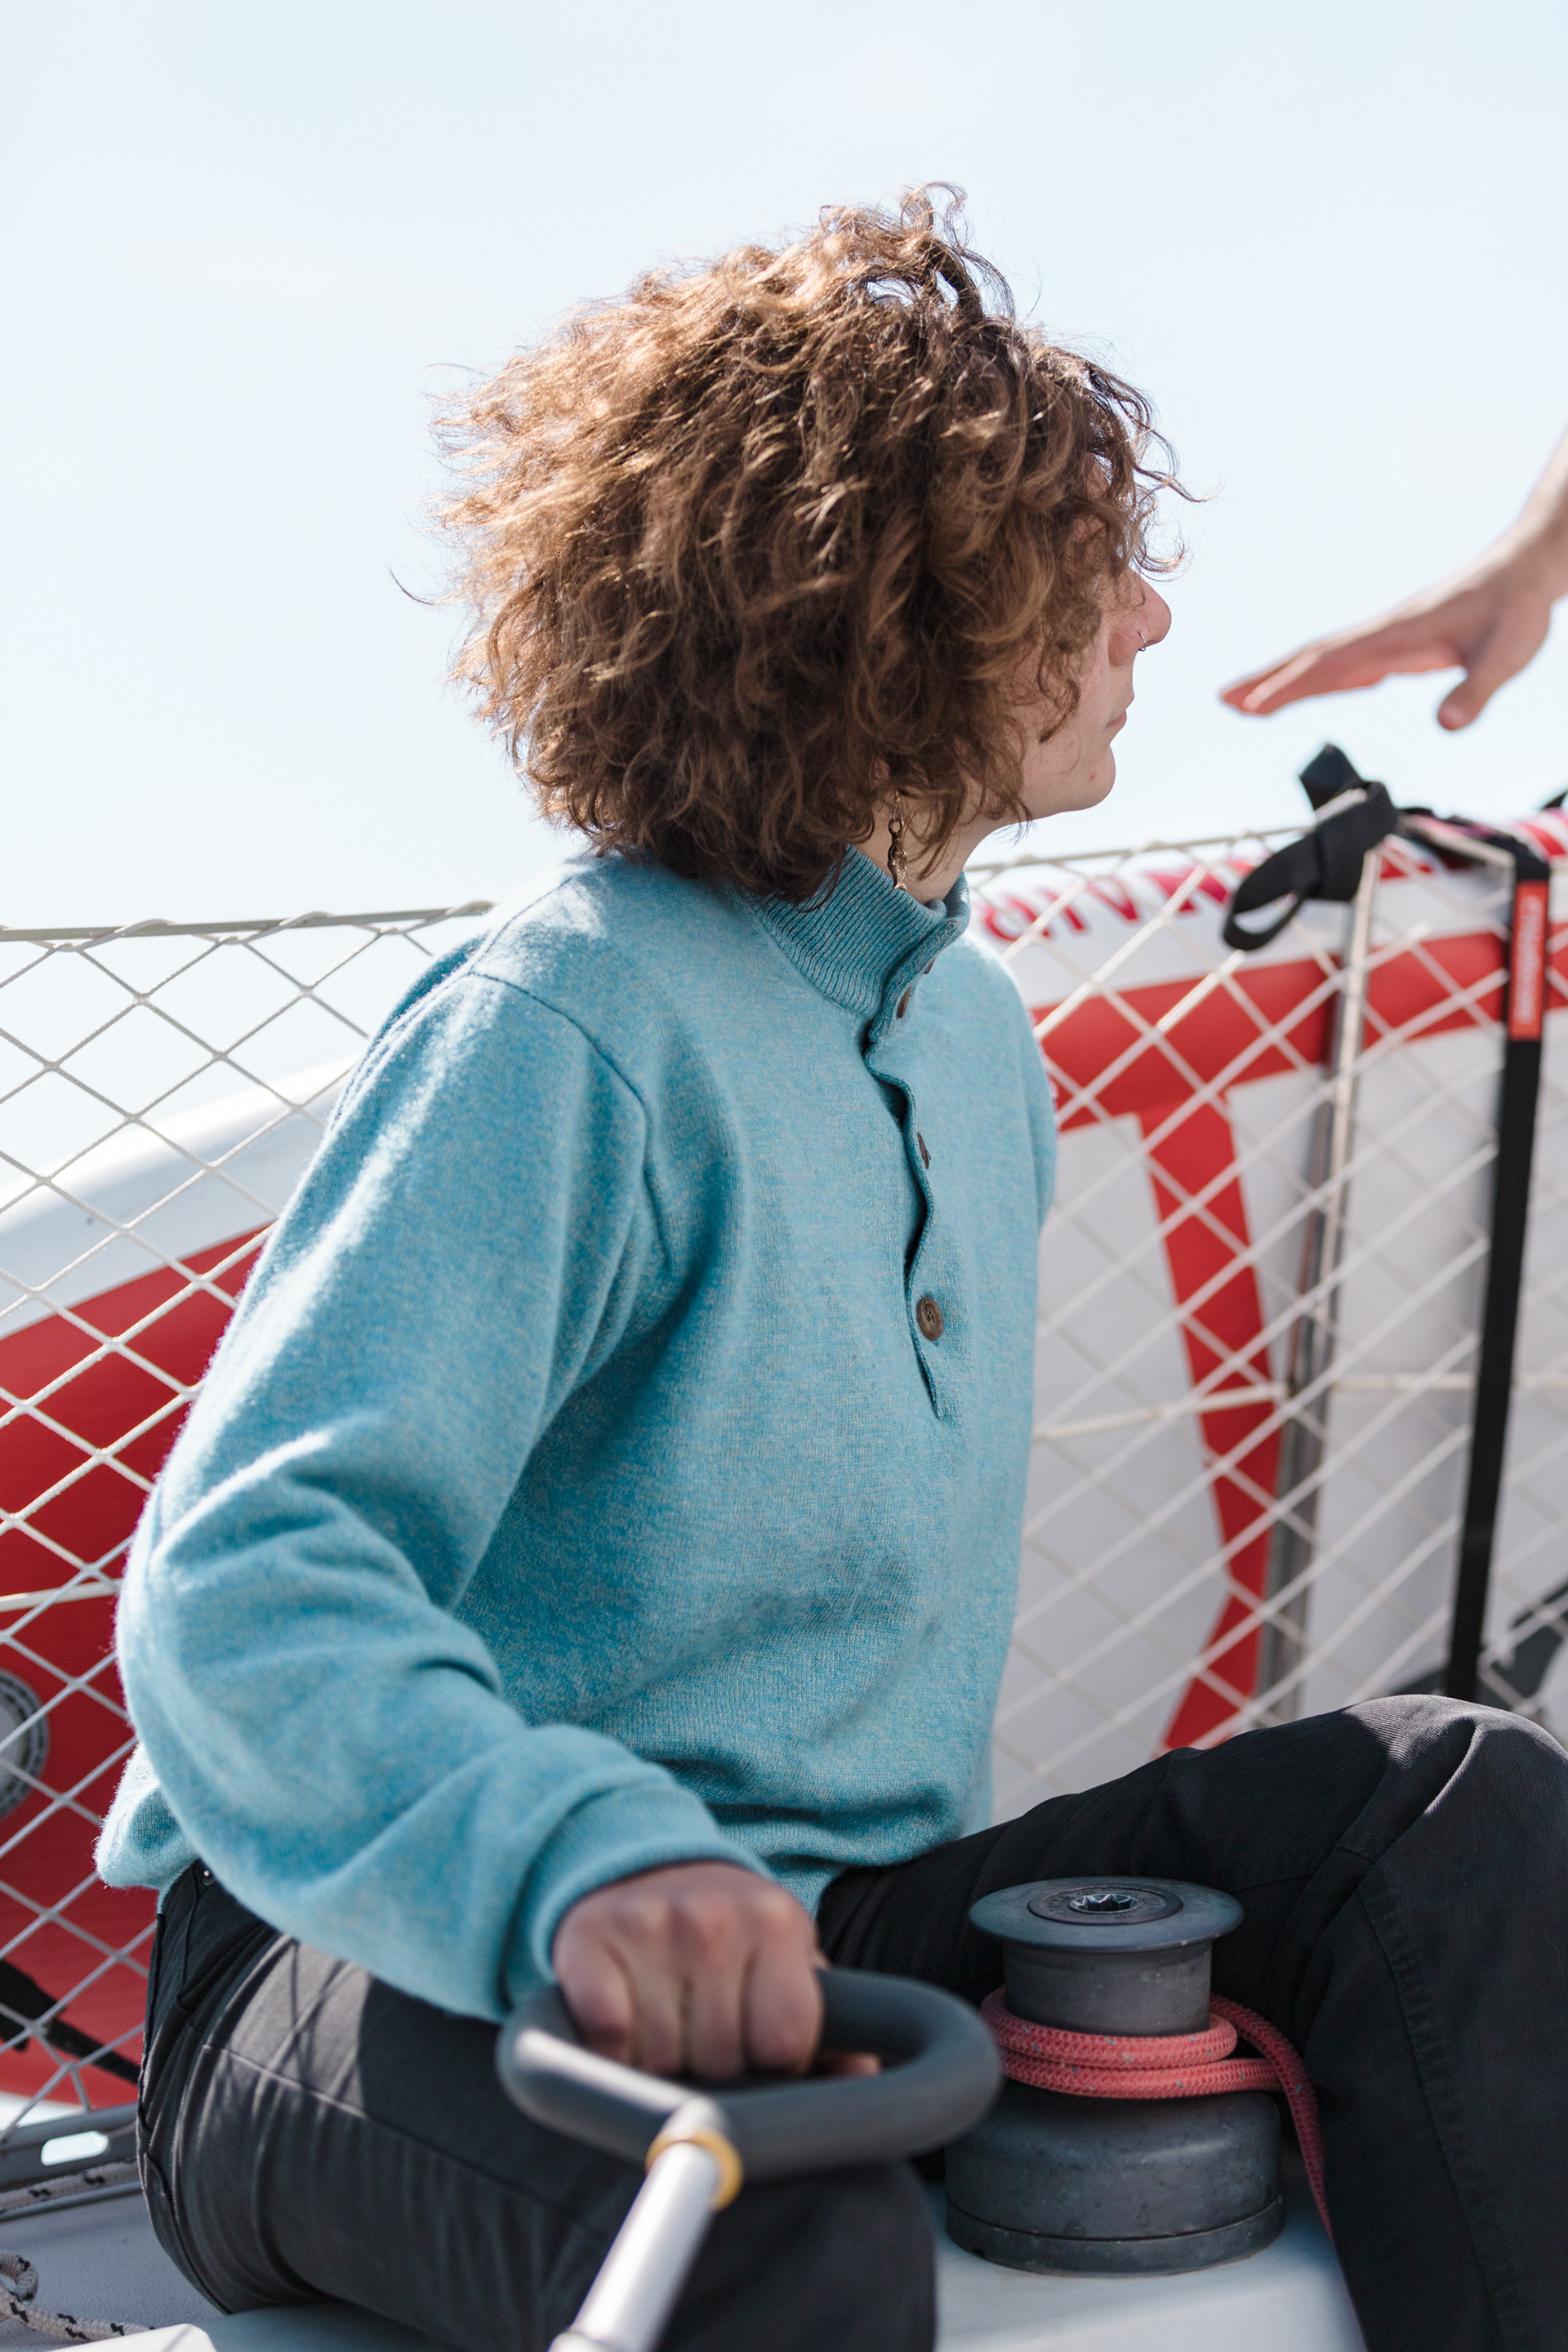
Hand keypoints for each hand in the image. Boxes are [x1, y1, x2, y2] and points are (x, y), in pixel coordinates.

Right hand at [553, 1860, 835, 2080]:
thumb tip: (867, 2082)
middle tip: (703, 2031)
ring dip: (659, 2063)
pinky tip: (622, 2026)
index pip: (785, 2040)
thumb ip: (835, 2026)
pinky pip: (606, 2037)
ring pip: (660, 2059)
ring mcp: (649, 1924)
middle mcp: (713, 1916)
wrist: (641, 1866)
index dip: (773, 2066)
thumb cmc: (728, 1936)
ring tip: (665, 2022)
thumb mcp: (789, 1961)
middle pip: (720, 2058)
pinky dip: (609, 2051)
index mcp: (777, 1922)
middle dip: (712, 2067)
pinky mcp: (588, 1939)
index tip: (758, 2050)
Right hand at [1220, 544, 1559, 731]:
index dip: (1289, 687)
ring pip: (1323, 661)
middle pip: (1311, 658)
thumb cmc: (1517, 608)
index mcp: (1397, 635)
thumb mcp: (1507, 654)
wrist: (1526, 569)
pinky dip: (1315, 679)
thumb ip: (1478, 690)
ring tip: (1243, 703)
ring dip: (1282, 680)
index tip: (1252, 707)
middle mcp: (1383, 634)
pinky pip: (1346, 664)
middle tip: (1222, 701)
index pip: (1331, 664)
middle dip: (1266, 681)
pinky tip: (1304, 692)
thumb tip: (1448, 725)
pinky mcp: (1397, 644)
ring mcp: (1387, 638)